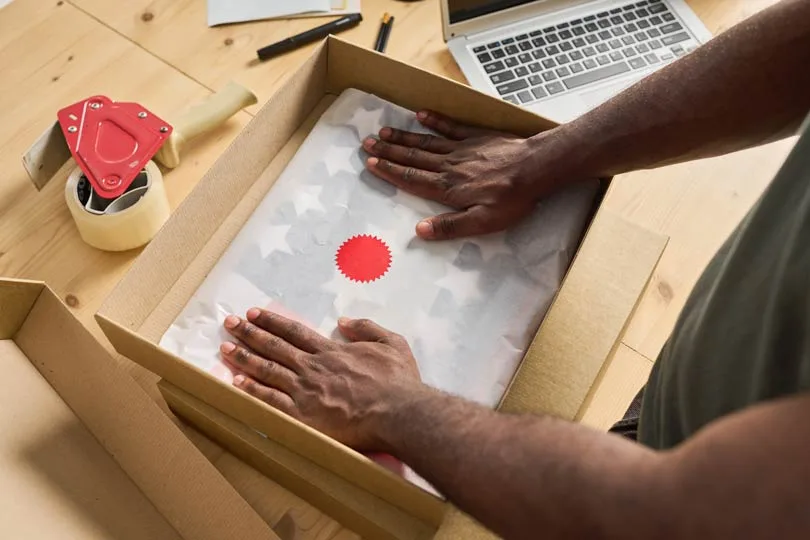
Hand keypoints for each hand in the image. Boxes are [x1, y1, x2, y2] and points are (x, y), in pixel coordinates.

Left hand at [220, 308, 422, 450]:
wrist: (398, 412)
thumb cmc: (398, 381)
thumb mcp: (392, 343)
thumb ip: (367, 328)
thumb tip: (345, 321)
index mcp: (332, 351)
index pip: (294, 332)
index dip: (271, 321)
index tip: (254, 313)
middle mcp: (313, 367)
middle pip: (274, 347)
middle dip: (249, 333)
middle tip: (229, 323)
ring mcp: (305, 391)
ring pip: (267, 370)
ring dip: (244, 358)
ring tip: (224, 348)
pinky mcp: (302, 416)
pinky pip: (270, 400)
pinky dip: (252, 390)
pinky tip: (236, 382)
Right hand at [362, 110, 572, 239]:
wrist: (537, 168)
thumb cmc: (512, 199)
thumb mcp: (484, 222)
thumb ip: (451, 226)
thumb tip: (420, 231)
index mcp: (449, 188)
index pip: (412, 179)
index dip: (390, 172)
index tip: (372, 163)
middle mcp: (450, 166)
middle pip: (413, 157)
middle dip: (389, 151)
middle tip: (367, 144)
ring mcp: (462, 149)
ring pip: (426, 142)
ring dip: (404, 137)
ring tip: (383, 131)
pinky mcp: (477, 137)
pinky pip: (451, 127)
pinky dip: (435, 120)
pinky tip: (421, 114)